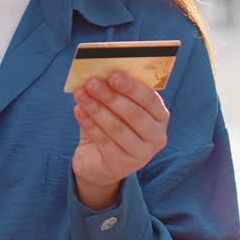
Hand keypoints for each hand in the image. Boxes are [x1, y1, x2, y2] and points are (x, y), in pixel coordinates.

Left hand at [71, 72, 169, 208]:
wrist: (99, 161)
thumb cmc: (113, 125)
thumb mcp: (118, 108)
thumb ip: (116, 92)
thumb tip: (100, 74)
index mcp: (161, 116)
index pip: (150, 100)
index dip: (132, 87)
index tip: (113, 75)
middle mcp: (156, 137)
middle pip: (134, 114)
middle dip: (111, 96)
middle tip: (92, 82)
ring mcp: (141, 154)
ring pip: (117, 128)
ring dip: (97, 108)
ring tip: (80, 94)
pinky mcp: (120, 165)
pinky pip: (103, 141)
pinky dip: (89, 123)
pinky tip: (78, 110)